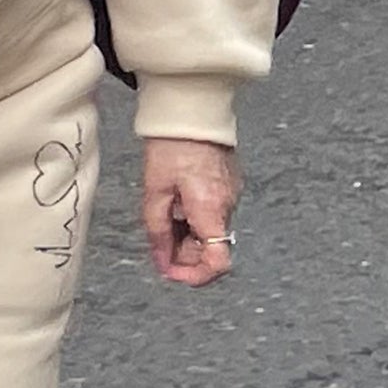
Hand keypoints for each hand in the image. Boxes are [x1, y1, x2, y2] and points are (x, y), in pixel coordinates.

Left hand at [141, 138, 240, 288]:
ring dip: (188, 235)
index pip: (218, 262)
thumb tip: (162, 262)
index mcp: (211, 209)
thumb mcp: (155, 191)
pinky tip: (179, 202)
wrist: (192, 110)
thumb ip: (158, 232)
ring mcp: (232, 195)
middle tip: (160, 242)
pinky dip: (196, 218)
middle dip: (184, 254)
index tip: (173, 273)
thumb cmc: (172, 145)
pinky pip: (214, 213)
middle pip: (212, 249)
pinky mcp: (230, 185)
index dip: (195, 276)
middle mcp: (228, 205)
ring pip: (211, 232)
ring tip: (167, 213)